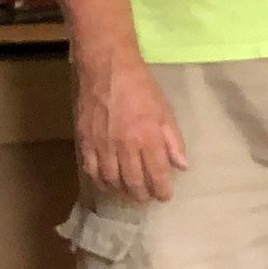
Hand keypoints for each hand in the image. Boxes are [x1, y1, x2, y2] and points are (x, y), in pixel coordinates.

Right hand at [75, 56, 187, 201]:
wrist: (107, 69)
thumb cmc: (142, 88)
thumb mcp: (166, 111)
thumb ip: (173, 141)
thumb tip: (182, 166)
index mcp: (148, 138)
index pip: (157, 174)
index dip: (161, 190)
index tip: (165, 197)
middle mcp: (125, 146)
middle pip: (133, 181)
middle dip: (142, 195)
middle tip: (147, 198)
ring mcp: (103, 145)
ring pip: (112, 180)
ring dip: (122, 191)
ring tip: (130, 193)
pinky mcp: (85, 141)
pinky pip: (91, 169)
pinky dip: (100, 181)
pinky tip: (107, 184)